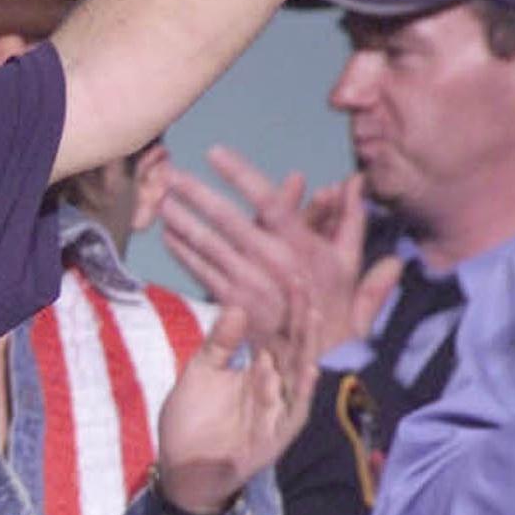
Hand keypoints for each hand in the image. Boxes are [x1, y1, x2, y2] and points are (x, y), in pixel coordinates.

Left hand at [155, 281, 323, 514]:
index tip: (291, 276)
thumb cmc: (192, 420)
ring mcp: (279, 409)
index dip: (285, 308)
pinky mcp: (278, 434)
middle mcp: (275, 385)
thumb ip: (220, 343)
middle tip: (303, 284)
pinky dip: (301, 389)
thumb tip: (238, 305)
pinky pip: (295, 410)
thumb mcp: (200, 373)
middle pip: (294, 346)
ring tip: (311, 316)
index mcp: (258, 368)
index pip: (278, 332)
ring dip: (306, 346)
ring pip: (299, 373)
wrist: (181, 467)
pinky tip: (308, 368)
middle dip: (300, 317)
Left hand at [161, 147, 396, 353]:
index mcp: (305, 247)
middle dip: (198, 195)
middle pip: (231, 222)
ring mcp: (253, 287)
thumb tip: (353, 179)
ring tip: (161, 201)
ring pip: (211, 248)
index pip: (270, 203)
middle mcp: (277, 265)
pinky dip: (185, 255)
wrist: (319, 362)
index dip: (241, 176)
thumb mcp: (349, 263)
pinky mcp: (235, 307)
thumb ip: (350, 219)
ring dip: (184, 222)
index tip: (215, 153)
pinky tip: (169, 237)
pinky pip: (204, 275)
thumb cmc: (335, 307)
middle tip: (171, 174)